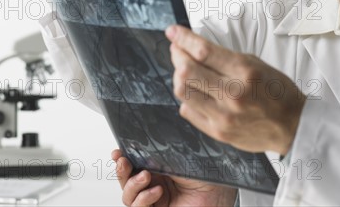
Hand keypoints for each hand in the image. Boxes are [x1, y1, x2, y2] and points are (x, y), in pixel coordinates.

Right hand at [112, 149, 236, 206]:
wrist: (220, 195)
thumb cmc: (209, 175)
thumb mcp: (180, 158)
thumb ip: (160, 152)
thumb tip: (143, 139)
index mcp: (161, 168)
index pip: (135, 164)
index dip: (123, 158)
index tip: (118, 152)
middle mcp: (156, 184)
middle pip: (127, 180)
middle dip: (122, 170)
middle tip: (124, 162)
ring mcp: (156, 201)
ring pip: (129, 196)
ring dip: (133, 185)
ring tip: (146, 176)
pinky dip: (143, 200)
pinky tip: (155, 191)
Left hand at [166, 25, 306, 155]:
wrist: (293, 125)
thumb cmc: (277, 91)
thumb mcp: (257, 64)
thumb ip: (226, 58)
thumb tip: (195, 48)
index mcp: (245, 72)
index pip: (204, 51)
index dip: (183, 39)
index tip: (173, 32)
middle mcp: (232, 94)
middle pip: (187, 70)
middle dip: (177, 55)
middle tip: (177, 49)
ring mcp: (223, 116)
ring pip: (183, 91)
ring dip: (179, 76)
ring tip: (184, 69)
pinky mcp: (218, 132)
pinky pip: (188, 111)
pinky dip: (188, 97)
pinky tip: (195, 91)